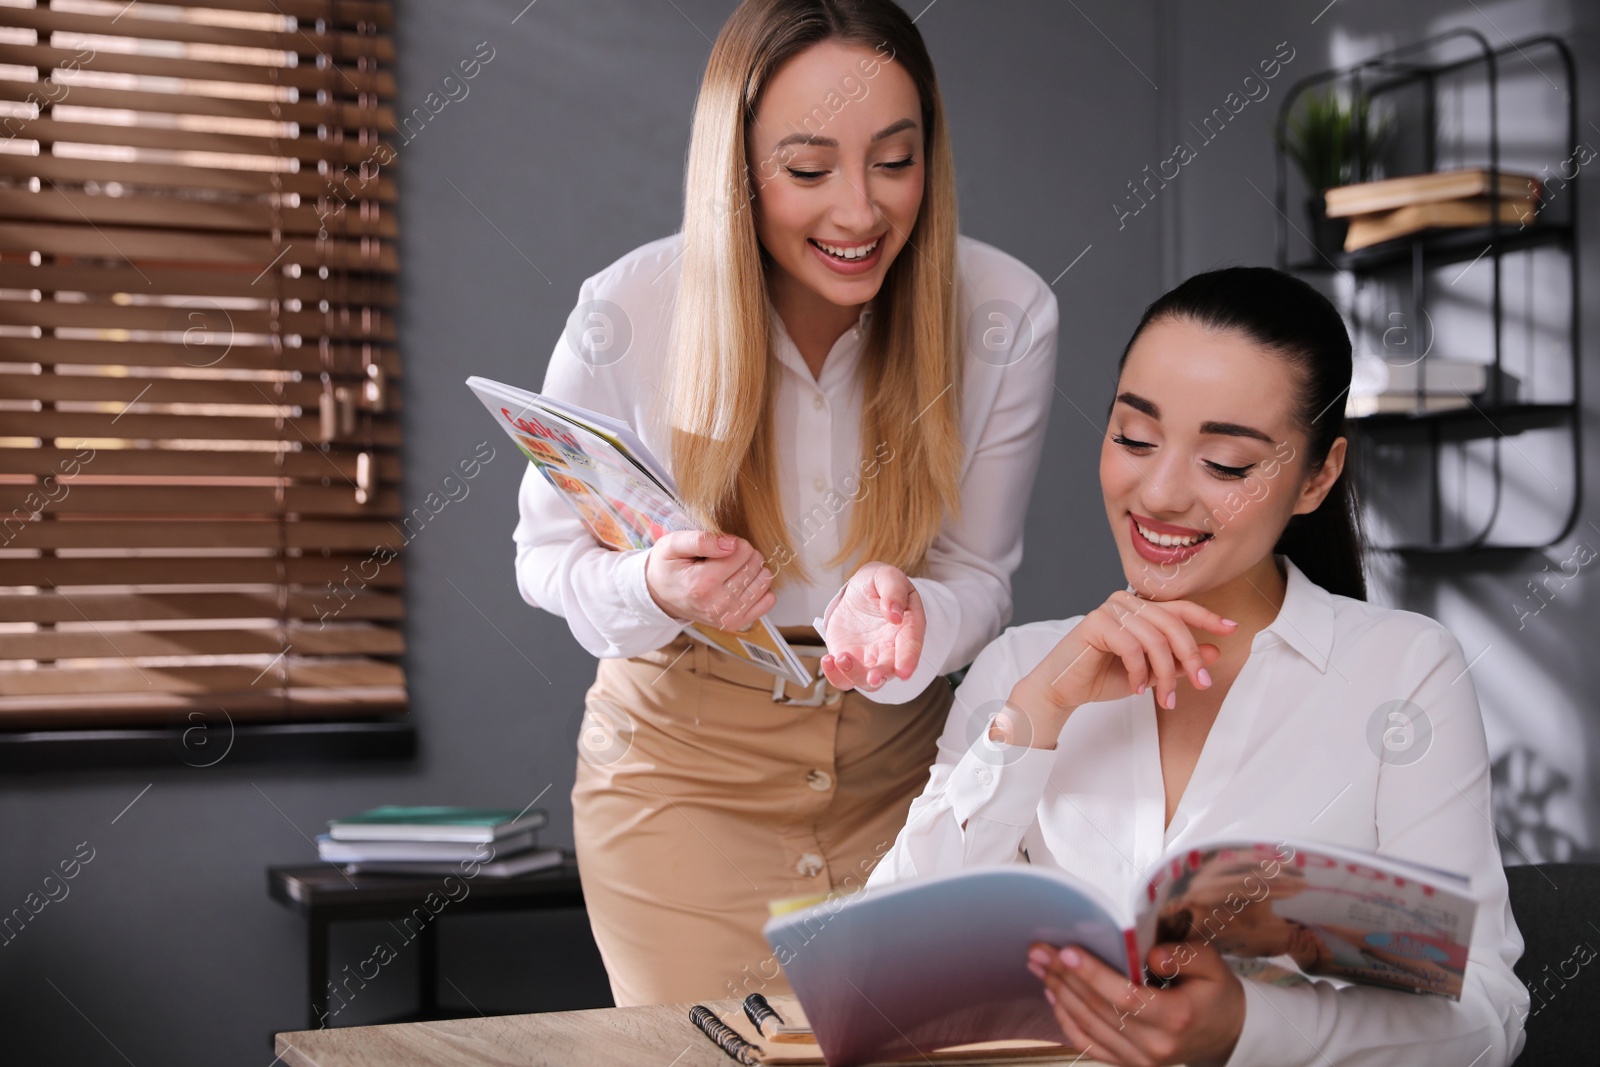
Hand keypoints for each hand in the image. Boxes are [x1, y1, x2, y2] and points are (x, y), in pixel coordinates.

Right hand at [643, 530, 773, 630]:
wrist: (660, 596)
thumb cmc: (668, 567)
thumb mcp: (673, 544)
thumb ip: (700, 539)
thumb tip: (732, 544)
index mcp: (701, 583)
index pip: (742, 550)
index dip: (734, 542)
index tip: (720, 547)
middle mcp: (717, 604)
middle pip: (755, 564)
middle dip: (745, 554)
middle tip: (726, 557)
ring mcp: (728, 617)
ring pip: (764, 581)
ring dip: (754, 570)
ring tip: (733, 569)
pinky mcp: (735, 623)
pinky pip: (768, 600)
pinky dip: (759, 588)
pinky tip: (742, 584)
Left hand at [820, 562, 923, 691]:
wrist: (858, 592)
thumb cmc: (878, 584)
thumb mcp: (887, 576)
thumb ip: (894, 591)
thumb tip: (894, 613)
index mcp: (908, 626)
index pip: (911, 644)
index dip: (909, 658)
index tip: (903, 671)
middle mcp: (893, 648)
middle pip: (891, 669)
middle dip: (882, 675)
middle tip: (874, 677)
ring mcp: (872, 658)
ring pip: (867, 679)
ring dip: (855, 675)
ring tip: (840, 658)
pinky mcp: (852, 662)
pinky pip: (844, 678)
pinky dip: (835, 675)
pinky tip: (827, 661)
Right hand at [1002, 591, 1236, 747]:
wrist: (1063, 689)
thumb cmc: (1102, 677)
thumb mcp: (1151, 672)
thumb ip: (1179, 661)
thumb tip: (1214, 652)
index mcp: (1140, 608)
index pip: (1180, 607)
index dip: (1208, 617)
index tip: (1232, 629)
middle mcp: (1126, 601)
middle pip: (1173, 623)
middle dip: (1191, 656)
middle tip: (1201, 684)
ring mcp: (1110, 609)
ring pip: (1155, 638)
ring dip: (1165, 673)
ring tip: (1164, 698)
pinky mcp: (1096, 622)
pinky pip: (1132, 646)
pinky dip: (1139, 672)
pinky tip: (1136, 688)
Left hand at [1026, 940, 1244, 1066]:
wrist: (1226, 1033)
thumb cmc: (1215, 993)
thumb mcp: (1212, 966)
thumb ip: (1184, 955)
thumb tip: (1149, 954)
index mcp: (1176, 1018)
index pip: (1126, 997)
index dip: (1094, 974)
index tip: (1067, 951)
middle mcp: (1155, 1045)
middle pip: (1100, 1009)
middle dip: (1065, 976)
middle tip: (1039, 949)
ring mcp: (1140, 1060)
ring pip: (1089, 1026)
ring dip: (1060, 994)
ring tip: (1039, 966)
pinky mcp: (1129, 1064)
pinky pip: (1090, 1045)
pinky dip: (1067, 1021)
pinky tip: (1053, 996)